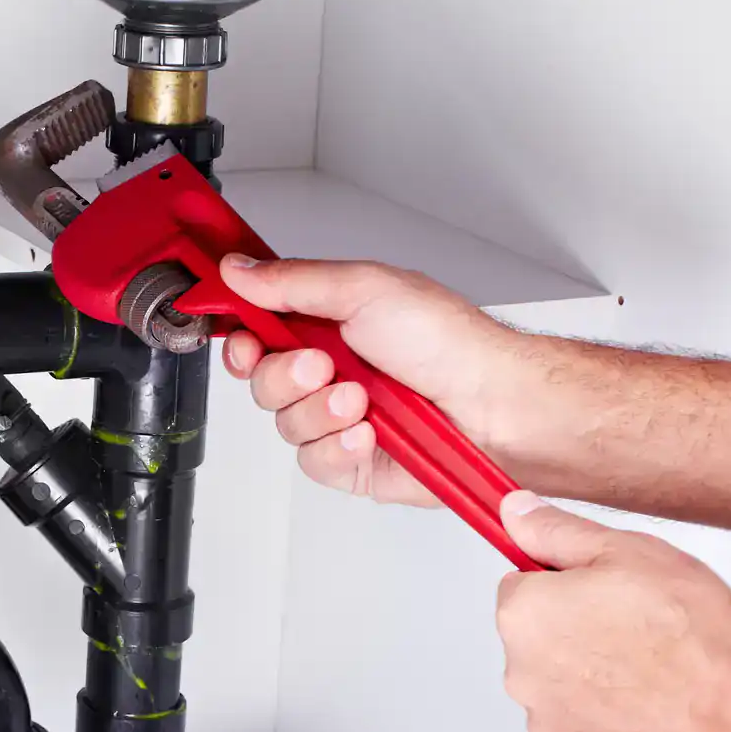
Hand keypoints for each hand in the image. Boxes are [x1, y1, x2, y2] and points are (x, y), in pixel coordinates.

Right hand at [218, 256, 555, 502]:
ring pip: (285, 425)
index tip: (246, 340)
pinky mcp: (351, 461)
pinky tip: (369, 435)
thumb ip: (292, 281)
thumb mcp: (364, 288)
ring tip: (362, 401)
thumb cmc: (448, 343)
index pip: (258, 331)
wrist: (493, 406)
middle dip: (286, 377)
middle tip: (322, 366)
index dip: (241, 338)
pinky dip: (338, 448)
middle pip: (262, 382)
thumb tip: (238, 269)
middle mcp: (330, 371)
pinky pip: (312, 462)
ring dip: (321, 412)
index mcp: (328, 323)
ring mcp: (339, 418)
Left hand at [494, 490, 730, 731]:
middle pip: (540, 640)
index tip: (602, 589)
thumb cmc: (691, 637)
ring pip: (562, 687)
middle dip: (578, 632)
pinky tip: (653, 710)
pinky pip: (586, 731)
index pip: (521, 585)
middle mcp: (521, 674)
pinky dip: (611, 721)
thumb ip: (557, 530)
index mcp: (524, 615)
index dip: (566, 582)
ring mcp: (547, 725)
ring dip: (594, 679)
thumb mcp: (627, 552)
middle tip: (639, 629)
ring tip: (654, 673)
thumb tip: (515, 512)